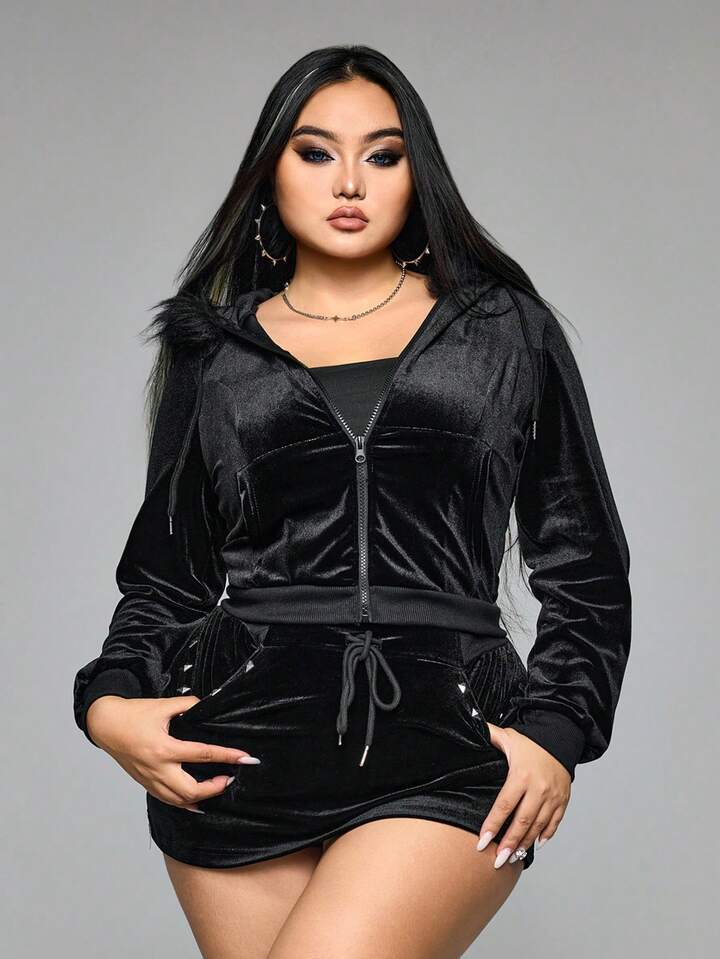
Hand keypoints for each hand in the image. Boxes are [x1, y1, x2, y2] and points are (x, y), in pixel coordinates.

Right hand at [85, 694, 260, 811]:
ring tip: (217, 789)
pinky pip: (166, 799)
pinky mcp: (145, 783)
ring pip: (178, 800)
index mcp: (164, 748)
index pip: (203, 755)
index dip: (227, 756)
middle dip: (214, 788)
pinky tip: (196, 801)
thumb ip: (189, 705)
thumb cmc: (134, 714)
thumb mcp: (163, 705)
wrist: (106, 724)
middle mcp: (158, 768)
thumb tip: (207, 706)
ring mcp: (150, 779)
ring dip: (201, 798)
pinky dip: (183, 803)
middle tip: (229, 778)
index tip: (245, 758)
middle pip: (191, 790)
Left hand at [475, 723, 571, 866]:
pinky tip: (535, 846)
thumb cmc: (530, 742)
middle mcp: (538, 788)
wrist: (561, 739)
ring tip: (512, 857)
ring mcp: (552, 797)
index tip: (482, 843)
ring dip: (525, 844)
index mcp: (521, 775)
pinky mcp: (563, 801)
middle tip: (497, 861)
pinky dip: (545, 836)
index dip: (493, 825)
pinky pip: (554, 823)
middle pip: (522, 821)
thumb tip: (470, 727)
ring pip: (538, 826)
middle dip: (508, 843)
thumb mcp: (508, 737)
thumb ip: (489, 735)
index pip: (504, 805)